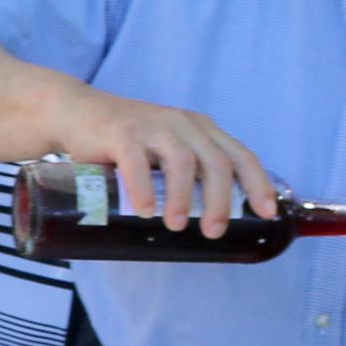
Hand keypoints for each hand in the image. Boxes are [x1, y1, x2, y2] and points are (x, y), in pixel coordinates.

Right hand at [77, 101, 278, 235]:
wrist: (78, 113)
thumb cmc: (127, 142)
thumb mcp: (165, 150)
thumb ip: (186, 174)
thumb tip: (208, 222)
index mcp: (200, 130)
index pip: (240, 155)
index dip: (258, 184)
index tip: (267, 213)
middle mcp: (182, 124)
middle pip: (215, 163)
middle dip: (220, 201)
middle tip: (212, 232)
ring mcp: (152, 126)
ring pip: (182, 161)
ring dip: (184, 198)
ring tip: (175, 226)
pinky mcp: (121, 133)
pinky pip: (137, 161)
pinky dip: (144, 189)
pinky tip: (146, 211)